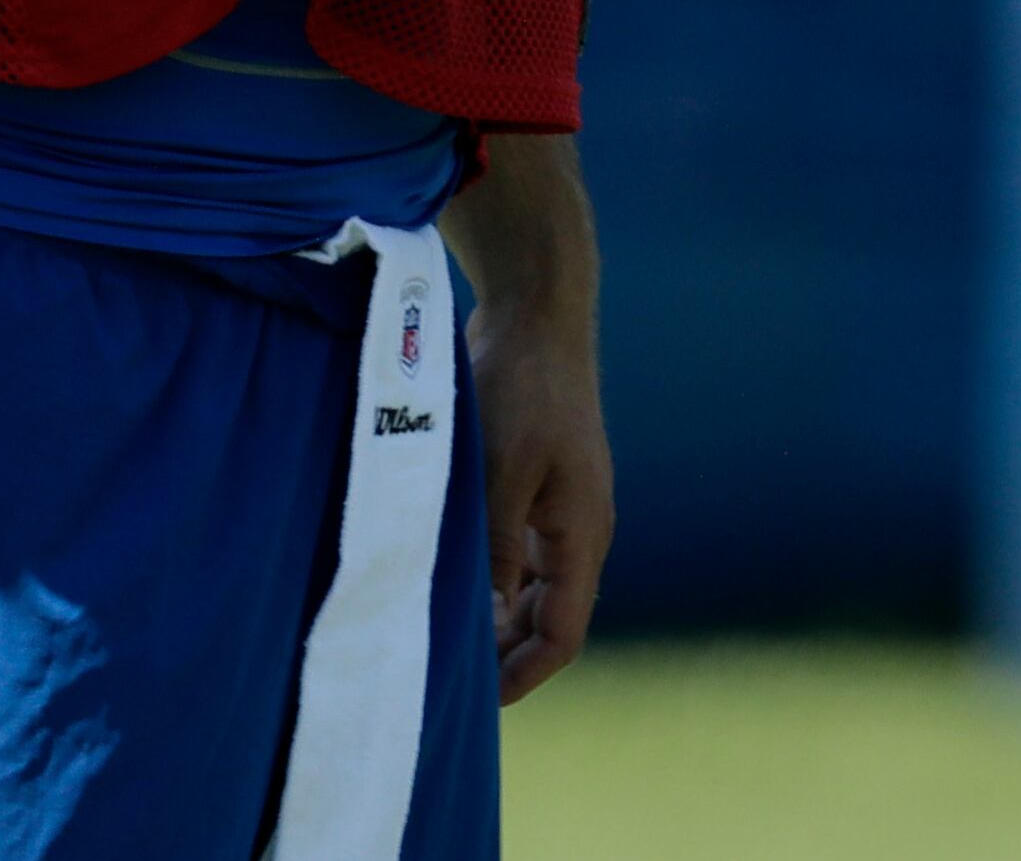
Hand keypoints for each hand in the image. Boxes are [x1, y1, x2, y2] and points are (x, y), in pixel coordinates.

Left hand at [470, 298, 611, 700]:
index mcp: (581, 536)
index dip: (524, 674)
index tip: (482, 703)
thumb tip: (486, 611)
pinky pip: (514, 547)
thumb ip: (494, 539)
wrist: (535, 317)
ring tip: (438, 636)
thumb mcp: (502, 467)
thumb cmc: (521, 386)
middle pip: (546, 616)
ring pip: (528, 584)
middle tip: (447, 677)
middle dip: (504, 652)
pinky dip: (487, 571)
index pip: (562, 633)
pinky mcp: (534, 479)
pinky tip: (445, 576)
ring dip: (492, 614)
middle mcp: (576, 529)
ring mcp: (557, 505)